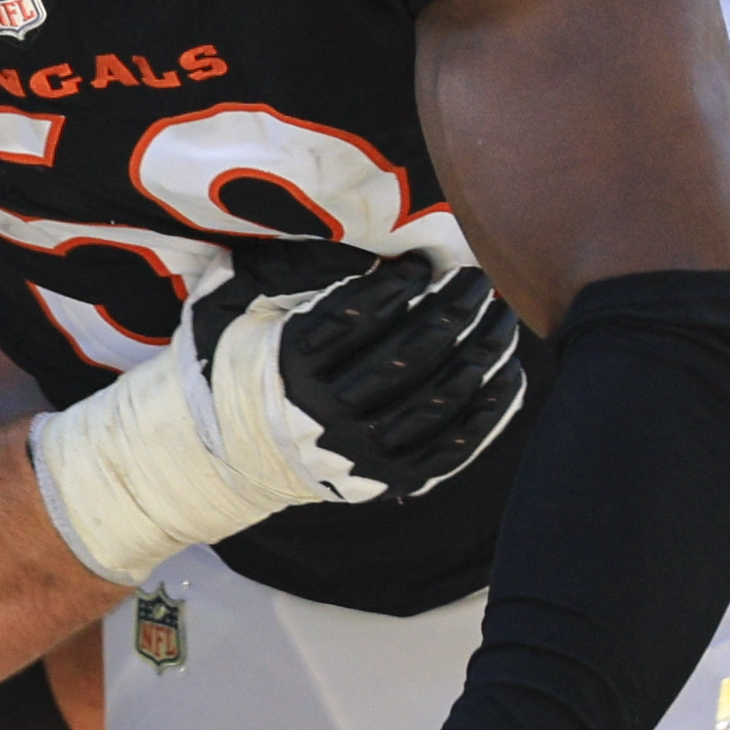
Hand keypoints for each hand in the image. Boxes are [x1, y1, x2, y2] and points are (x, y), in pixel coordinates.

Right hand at [201, 241, 526, 506]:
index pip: (357, 319)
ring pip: (437, 400)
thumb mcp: (233, 303)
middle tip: (478, 279)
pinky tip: (507, 375)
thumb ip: (288, 267)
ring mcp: (360, 453)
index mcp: (286, 367)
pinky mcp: (386, 479)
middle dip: (454, 311)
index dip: (398, 287)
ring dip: (480, 355)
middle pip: (408, 356)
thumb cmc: (231, 363)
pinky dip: (486, 413)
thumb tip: (364, 250)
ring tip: (502, 319)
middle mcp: (325, 415)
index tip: (424, 264)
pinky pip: (449, 447)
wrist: (222, 455)